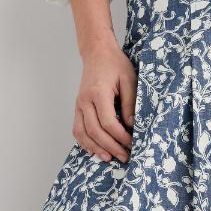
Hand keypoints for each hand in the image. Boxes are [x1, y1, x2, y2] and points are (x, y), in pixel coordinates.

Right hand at [73, 39, 136, 161]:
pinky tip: (96, 149)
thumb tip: (131, 126)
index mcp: (98, 93)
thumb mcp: (129, 79)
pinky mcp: (78, 108)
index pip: (108, 122)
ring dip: (95, 148)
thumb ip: (130, 103)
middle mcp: (85, 101)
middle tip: (125, 156)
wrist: (97, 53)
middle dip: (110, 147)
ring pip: (82, 133)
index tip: (132, 143)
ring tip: (110, 158)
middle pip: (95, 131)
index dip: (120, 136)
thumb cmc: (115, 64)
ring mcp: (79, 105)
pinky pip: (77, 129)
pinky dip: (85, 142)